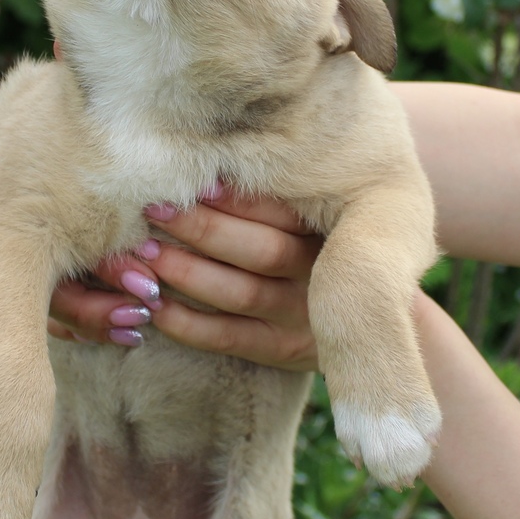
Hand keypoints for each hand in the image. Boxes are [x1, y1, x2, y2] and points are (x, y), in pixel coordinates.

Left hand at [47, 184, 323, 370]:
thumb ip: (288, 191)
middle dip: (202, 228)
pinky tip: (153, 304)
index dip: (238, 198)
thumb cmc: (327, 244)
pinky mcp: (284, 351)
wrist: (374, 318)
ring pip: (241, 294)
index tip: (196, 180)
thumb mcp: (325, 212)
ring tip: (145, 252)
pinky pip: (230, 338)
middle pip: (261, 251)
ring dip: (187, 272)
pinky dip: (187, 323)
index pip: (285, 213)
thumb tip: (211, 167)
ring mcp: (305, 318)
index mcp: (337, 232)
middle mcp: (324, 276)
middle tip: (154, 207)